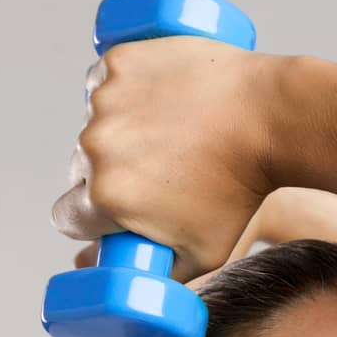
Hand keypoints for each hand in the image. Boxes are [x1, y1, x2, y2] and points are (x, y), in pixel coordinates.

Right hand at [49, 38, 281, 284]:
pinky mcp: (119, 61)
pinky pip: (103, 82)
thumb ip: (149, 273)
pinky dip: (123, 91)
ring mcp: (105, 100)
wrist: (268, 121)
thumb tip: (104, 275)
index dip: (92, 220)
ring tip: (165, 135)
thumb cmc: (239, 193)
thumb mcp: (199, 255)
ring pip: (92, 125)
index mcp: (106, 199)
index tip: (116, 212)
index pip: (68, 217)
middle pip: (79, 172)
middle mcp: (95, 149)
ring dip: (115, 132)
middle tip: (152, 174)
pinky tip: (159, 102)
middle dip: (104, 176)